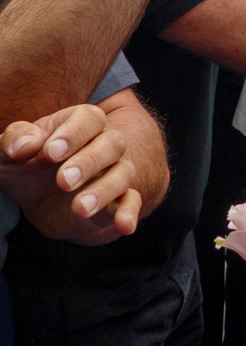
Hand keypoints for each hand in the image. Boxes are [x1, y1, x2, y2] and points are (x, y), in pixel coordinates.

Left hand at [0, 104, 142, 241]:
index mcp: (78, 124)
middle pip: (113, 143)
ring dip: (104, 190)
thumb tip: (25, 145)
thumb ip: (13, 140)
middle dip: (89, 162)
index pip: (89, 118)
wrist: (40, 198)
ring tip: (79, 208)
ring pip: (124, 173)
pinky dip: (130, 213)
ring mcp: (113, 172)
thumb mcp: (9, 152)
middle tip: (63, 182)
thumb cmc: (25, 166)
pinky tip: (124, 227)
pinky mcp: (118, 199)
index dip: (74, 133)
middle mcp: (103, 144)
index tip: (50, 153)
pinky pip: (132, 201)